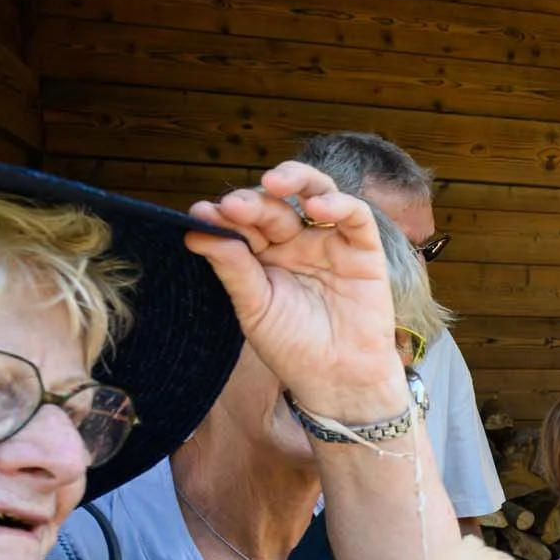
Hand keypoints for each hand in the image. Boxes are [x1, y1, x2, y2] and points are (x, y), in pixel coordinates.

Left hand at [186, 163, 404, 419]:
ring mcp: (329, 242)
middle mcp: (295, 242)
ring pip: (315, 192)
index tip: (201, 215)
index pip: (242, 222)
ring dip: (295, 180)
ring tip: (273, 183)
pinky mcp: (364, 250)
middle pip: (273, 204)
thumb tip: (195, 230)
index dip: (223, 215)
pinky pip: (355, 216)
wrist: (337, 379)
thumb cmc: (294, 347)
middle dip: (251, 202)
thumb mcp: (254, 308)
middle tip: (233, 208)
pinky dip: (339, 204)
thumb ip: (232, 268)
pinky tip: (317, 207)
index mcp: (263, 255)